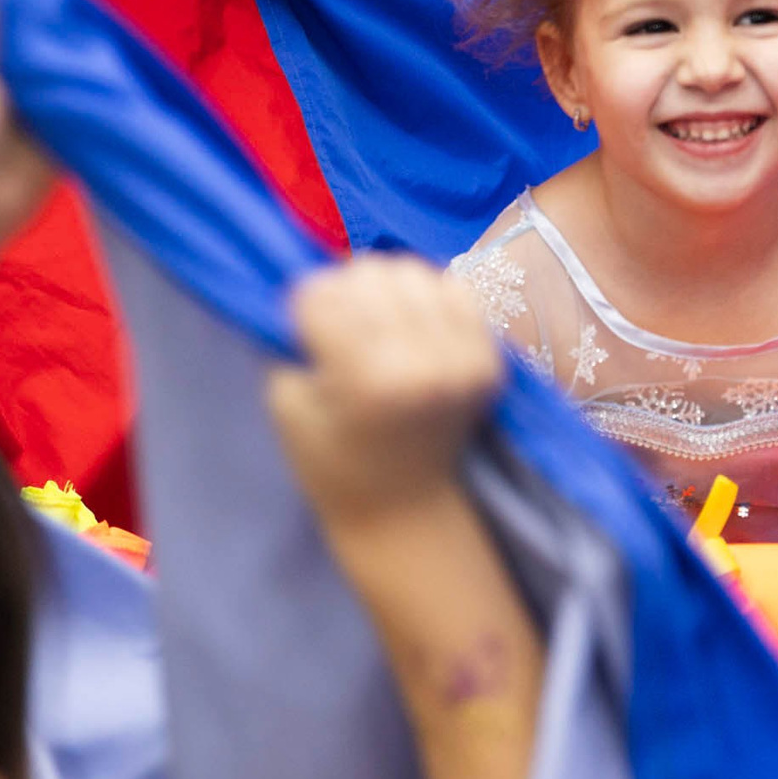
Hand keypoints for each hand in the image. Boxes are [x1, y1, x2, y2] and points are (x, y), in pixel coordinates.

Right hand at [268, 256, 504, 525]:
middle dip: (343, 293)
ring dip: (386, 289)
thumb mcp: (287, 403)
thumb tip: (312, 282)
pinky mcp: (490, 359)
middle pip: (367, 272)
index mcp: (368, 380)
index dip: (303, 310)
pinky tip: (414, 328)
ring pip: (411, 270)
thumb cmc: (332, 462)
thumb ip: (291, 337)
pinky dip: (428, 298)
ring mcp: (464, 359)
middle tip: (342, 329)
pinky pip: (455, 287)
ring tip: (379, 325)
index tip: (306, 336)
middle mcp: (424, 363)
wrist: (404, 507)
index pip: (320, 293)